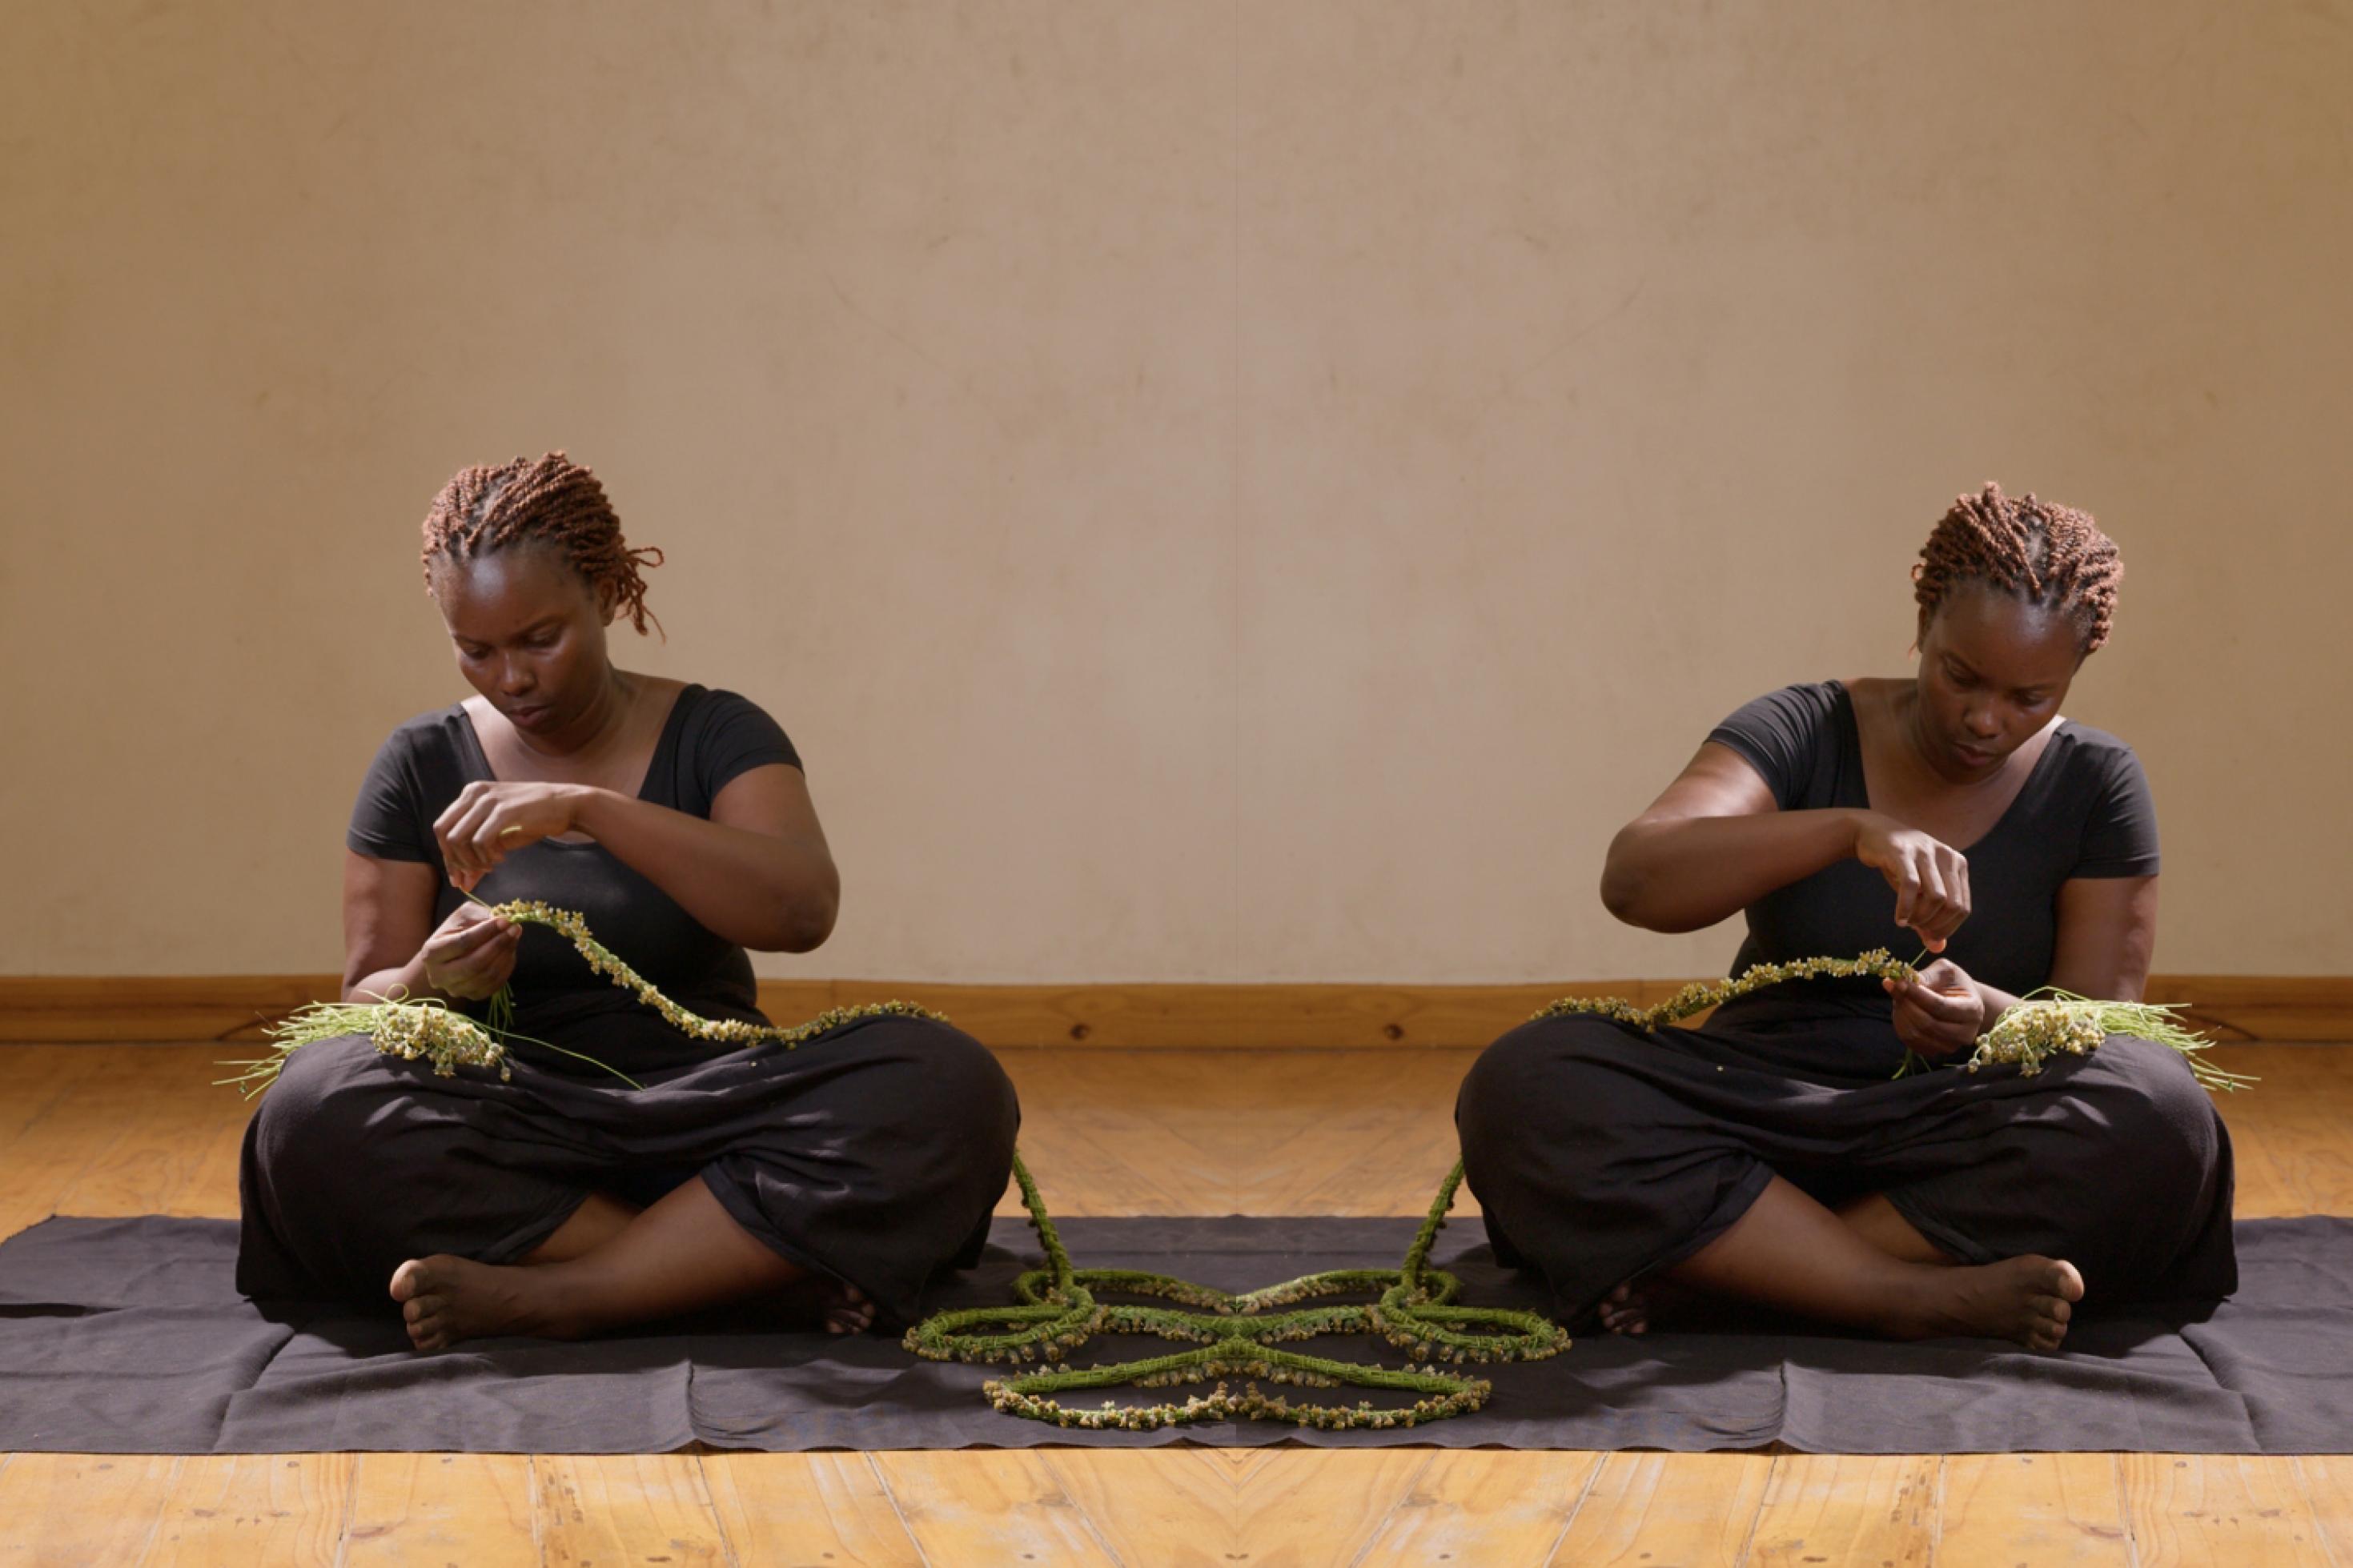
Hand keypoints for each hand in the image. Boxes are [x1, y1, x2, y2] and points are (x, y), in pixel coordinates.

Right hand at [418, 901, 522, 1001]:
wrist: (451, 953)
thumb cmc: (456, 931)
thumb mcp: (463, 916)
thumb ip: (479, 916)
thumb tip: (503, 921)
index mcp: (431, 952)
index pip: (462, 943)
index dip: (485, 932)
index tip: (504, 920)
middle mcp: (439, 976)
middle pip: (474, 964)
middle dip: (498, 944)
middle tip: (514, 929)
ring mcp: (455, 989)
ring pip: (487, 976)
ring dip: (506, 954)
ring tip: (514, 937)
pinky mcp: (472, 996)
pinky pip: (495, 985)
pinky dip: (507, 967)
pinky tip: (511, 951)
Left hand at [433, 781, 585, 892]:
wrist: (568, 804)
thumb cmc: (536, 818)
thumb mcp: (502, 833)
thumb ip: (479, 852)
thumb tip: (463, 882)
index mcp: (471, 793)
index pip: (443, 827)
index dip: (447, 857)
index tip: (459, 879)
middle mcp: (474, 793)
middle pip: (443, 833)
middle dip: (454, 861)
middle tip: (472, 876)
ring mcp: (488, 800)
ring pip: (458, 839)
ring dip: (472, 861)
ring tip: (491, 866)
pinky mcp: (504, 810)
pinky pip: (479, 841)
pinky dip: (486, 856)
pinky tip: (501, 859)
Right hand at [1851, 812, 1971, 952]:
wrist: (1871, 832)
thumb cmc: (1899, 864)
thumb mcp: (1920, 889)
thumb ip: (1931, 917)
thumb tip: (1938, 948)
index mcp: (1957, 864)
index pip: (1963, 907)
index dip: (1948, 928)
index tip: (1929, 936)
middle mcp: (1946, 855)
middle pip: (1952, 905)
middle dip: (1935, 924)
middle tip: (1916, 929)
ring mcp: (1925, 852)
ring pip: (1936, 897)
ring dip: (1921, 917)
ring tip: (1907, 921)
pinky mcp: (1903, 852)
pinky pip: (1911, 886)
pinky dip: (1905, 908)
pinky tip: (1898, 918)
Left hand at [1882, 957, 1986, 1059]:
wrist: (1960, 1001)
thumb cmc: (1953, 983)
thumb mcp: (1945, 971)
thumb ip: (1928, 976)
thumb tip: (1903, 981)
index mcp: (1973, 1010)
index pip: (1940, 1006)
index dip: (1917, 994)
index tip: (1899, 982)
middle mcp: (1965, 1033)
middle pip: (1927, 1023)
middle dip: (1906, 1004)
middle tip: (1895, 986)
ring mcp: (1950, 1046)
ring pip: (1916, 1034)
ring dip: (1901, 1013)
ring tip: (1899, 996)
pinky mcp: (1934, 1052)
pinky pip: (1910, 1041)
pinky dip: (1900, 1024)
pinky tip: (1901, 1009)